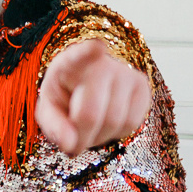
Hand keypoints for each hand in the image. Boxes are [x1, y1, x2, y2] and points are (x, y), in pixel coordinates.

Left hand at [36, 41, 151, 155]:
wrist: (86, 90)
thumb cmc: (64, 98)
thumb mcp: (49, 111)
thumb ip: (54, 127)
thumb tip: (70, 145)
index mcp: (70, 62)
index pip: (80, 55)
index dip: (88, 51)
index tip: (96, 46)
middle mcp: (101, 63)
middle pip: (92, 114)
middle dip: (82, 137)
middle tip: (74, 142)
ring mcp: (126, 73)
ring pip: (116, 122)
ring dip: (100, 137)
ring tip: (89, 129)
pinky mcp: (143, 86)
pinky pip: (132, 123)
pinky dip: (117, 133)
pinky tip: (106, 123)